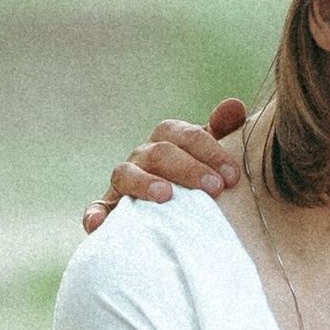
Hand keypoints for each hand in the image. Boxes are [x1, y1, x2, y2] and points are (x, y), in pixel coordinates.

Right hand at [82, 99, 247, 231]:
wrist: (173, 214)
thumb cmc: (197, 178)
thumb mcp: (212, 155)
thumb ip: (223, 131)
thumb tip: (235, 105)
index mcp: (168, 140)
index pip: (185, 135)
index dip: (209, 151)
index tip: (232, 175)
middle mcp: (143, 156)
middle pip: (159, 153)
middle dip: (188, 169)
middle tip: (215, 188)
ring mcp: (124, 181)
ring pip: (126, 174)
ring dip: (144, 183)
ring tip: (166, 196)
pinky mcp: (109, 209)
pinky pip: (98, 208)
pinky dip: (94, 214)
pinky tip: (96, 224)